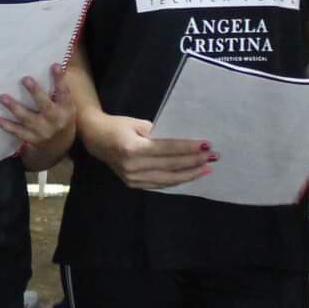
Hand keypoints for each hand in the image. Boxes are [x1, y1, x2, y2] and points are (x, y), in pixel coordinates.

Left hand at [0, 65, 76, 157]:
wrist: (60, 144)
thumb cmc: (61, 116)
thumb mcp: (66, 103)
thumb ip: (59, 87)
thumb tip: (53, 64)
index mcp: (66, 109)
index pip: (64, 92)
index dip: (60, 79)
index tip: (54, 65)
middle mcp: (55, 120)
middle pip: (45, 106)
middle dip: (35, 92)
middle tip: (25, 78)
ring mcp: (41, 131)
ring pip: (27, 118)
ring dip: (14, 107)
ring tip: (2, 97)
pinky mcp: (30, 138)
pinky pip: (15, 131)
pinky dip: (3, 124)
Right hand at [82, 111, 210, 189]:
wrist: (95, 139)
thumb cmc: (118, 126)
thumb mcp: (137, 123)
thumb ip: (159, 133)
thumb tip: (184, 141)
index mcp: (133, 148)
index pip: (167, 149)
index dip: (188, 148)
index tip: (206, 145)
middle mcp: (133, 166)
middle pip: (170, 165)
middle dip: (194, 161)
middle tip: (213, 156)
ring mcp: (132, 178)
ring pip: (168, 178)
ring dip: (189, 174)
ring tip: (206, 168)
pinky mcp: (133, 184)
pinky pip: (160, 184)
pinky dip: (176, 180)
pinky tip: (190, 175)